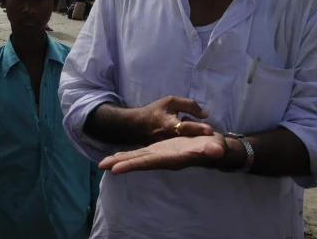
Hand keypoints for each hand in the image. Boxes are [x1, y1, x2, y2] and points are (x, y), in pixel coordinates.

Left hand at [99, 134, 227, 173]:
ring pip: (137, 158)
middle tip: (101, 166)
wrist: (213, 147)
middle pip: (138, 162)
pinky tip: (117, 157)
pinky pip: (141, 154)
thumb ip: (214, 149)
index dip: (133, 165)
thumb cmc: (214, 146)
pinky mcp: (159, 151)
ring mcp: (160, 155)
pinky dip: (128, 155)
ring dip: (120, 160)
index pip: (149, 162)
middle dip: (120, 164)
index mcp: (172, 158)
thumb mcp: (214, 146)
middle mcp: (163, 159)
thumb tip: (215, 151)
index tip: (116, 170)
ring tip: (103, 164)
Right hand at [139, 96, 213, 143]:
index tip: (210, 130)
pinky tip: (195, 141)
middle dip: (200, 138)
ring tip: (204, 138)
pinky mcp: (169, 154)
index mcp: (169, 125)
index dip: (198, 128)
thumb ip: (189, 105)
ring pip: (187, 146)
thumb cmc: (155, 112)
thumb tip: (205, 115)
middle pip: (189, 140)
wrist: (137, 125)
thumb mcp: (170, 101)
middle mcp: (169, 140)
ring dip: (196, 142)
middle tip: (212, 135)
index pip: (185, 127)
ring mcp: (169, 149)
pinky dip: (191, 145)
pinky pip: (183, 149)